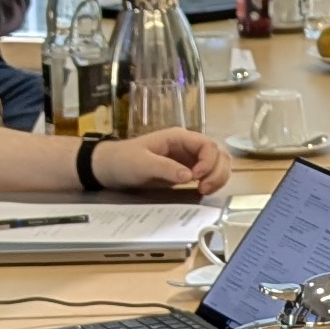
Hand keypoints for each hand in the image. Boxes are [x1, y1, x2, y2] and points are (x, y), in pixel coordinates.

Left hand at [101, 128, 231, 195]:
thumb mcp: (142, 164)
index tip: (196, 178)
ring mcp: (189, 158)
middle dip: (217, 172)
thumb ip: (165, 168)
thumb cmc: (124, 160)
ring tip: (205, 190)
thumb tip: (189, 176)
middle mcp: (188, 146)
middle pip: (218, 154)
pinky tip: (202, 190)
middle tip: (204, 188)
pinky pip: (209, 173)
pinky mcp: (187, 170)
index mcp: (179, 138)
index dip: (208, 162)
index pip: (207, 145)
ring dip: (218, 177)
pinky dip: (213, 181)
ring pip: (218, 163)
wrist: (110, 168)